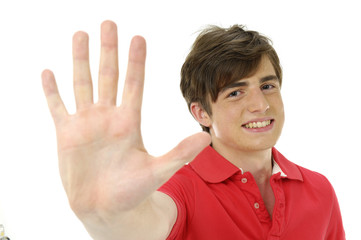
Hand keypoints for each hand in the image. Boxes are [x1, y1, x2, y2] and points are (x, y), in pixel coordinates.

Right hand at [41, 21, 210, 218]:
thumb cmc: (132, 191)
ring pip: (82, 84)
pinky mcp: (67, 134)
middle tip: (109, 22)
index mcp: (129, 122)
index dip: (136, 61)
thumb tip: (206, 138)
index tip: (138, 38)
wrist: (106, 208)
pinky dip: (52, 91)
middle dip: (108, 50)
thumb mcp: (157, 171)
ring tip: (80, 34)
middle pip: (107, 76)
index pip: (134, 83)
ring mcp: (86, 124)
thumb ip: (179, 153)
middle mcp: (108, 117)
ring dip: (80, 60)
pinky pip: (57, 107)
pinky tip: (48, 72)